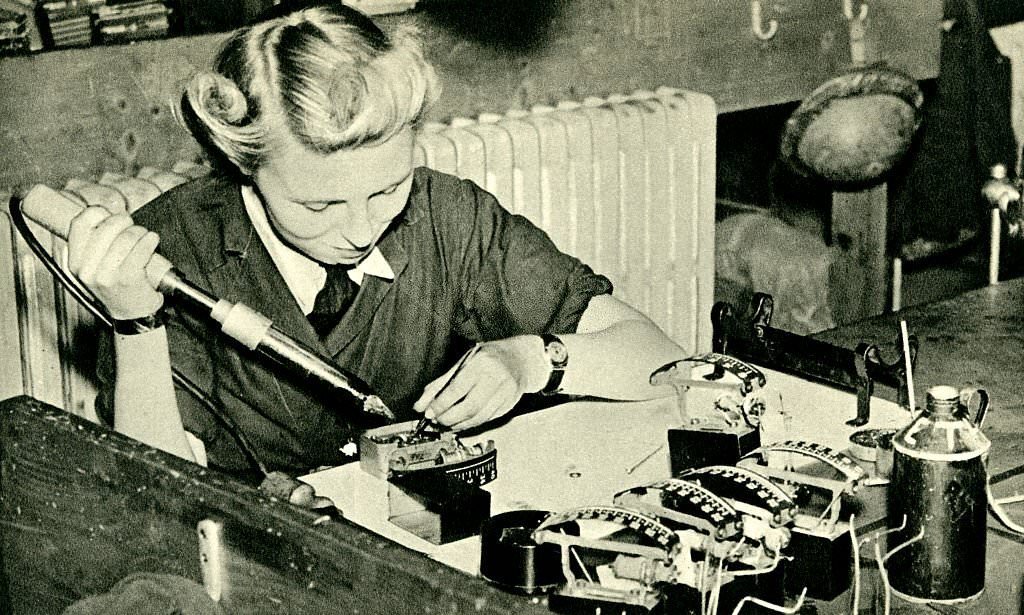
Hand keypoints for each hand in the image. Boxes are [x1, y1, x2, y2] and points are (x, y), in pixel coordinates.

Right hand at [67, 206, 162, 319]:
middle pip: (108, 226)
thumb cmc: (118, 285)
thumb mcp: (94, 266)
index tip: (109, 216)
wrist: (132, 313)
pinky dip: (150, 240)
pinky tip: (152, 241)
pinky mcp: (128, 278)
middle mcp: (88, 269)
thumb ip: (93, 241)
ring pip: (127, 236)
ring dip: (140, 232)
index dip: (98, 213)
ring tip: (144, 238)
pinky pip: (141, 248)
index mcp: (76, 262)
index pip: (80, 223)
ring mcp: (107, 275)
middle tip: (132, 227)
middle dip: (125, 222)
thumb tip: (104, 212)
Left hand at [413, 336, 548, 430]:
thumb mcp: (464, 362)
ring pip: (478, 417)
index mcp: (481, 363)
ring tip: (446, 425)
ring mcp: (505, 392)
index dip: (441, 404)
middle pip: (469, 407)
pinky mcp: (509, 404)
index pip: (457, 388)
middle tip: (436, 421)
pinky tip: (461, 423)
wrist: (520, 359)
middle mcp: (495, 377)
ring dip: (459, 425)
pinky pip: (486, 419)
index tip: (429, 413)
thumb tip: (421, 404)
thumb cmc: (489, 358)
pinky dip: (470, 424)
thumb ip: (441, 383)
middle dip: (448, 418)